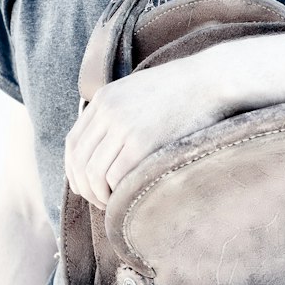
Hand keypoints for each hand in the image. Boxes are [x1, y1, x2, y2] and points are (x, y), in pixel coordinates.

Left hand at [65, 58, 229, 208]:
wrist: (212, 79)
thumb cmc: (184, 91)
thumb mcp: (141, 90)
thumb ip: (120, 111)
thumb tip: (110, 145)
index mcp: (104, 98)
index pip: (72, 143)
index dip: (74, 171)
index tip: (85, 187)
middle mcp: (108, 110)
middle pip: (78, 160)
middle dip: (84, 188)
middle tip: (100, 202)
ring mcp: (123, 125)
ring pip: (92, 173)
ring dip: (98, 195)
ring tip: (113, 205)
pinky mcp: (141, 141)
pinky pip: (114, 176)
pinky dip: (114, 193)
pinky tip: (125, 200)